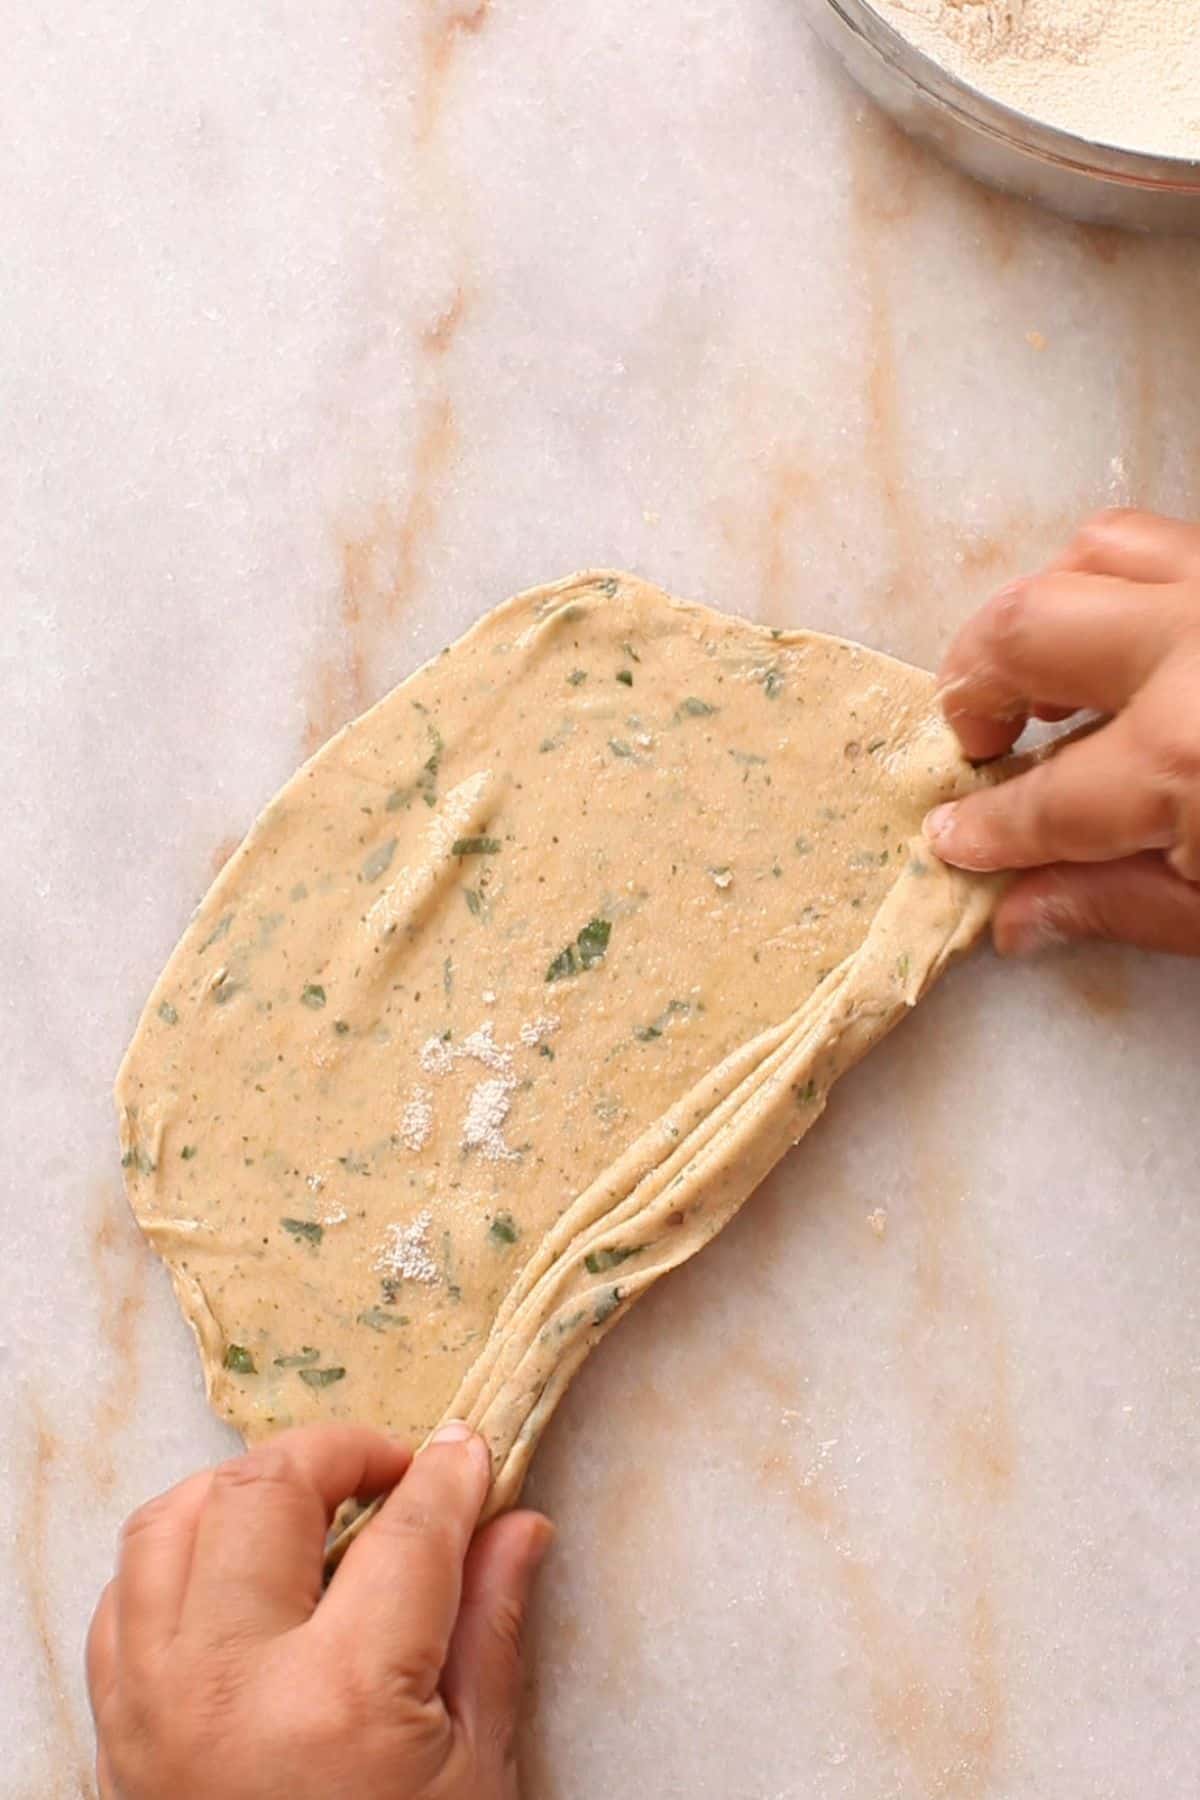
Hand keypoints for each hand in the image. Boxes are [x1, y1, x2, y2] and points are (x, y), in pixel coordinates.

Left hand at [86, 1423, 551, 1799]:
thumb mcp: (475, 1779)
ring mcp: (153, 1708)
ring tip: (310, 1504)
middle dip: (341, 1451)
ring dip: (246, 1489)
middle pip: (268, 1492)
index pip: (406, 1533)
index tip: (470, 1451)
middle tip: (394, 1470)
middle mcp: (227, 1688)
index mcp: (338, 1703)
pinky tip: (239, 1570)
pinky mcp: (114, 1734)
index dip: (449, 1476)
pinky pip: (124, 1594)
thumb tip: (516, 1524)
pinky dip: (179, 1554)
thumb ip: (488, 1634)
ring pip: (174, 1522)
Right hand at [926, 508, 1199, 956]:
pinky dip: (1124, 586)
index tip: (951, 838)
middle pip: (1032, 629)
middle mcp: (1195, 644)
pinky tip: (1131, 655)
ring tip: (1051, 682)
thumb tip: (1018, 912)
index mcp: (1183, 751)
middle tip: (978, 742)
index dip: (985, 829)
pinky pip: (1168, 546)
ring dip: (1051, 610)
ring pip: (1099, 552)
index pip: (1042, 800)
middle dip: (978, 684)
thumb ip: (1122, 904)